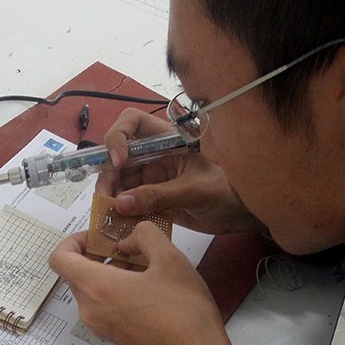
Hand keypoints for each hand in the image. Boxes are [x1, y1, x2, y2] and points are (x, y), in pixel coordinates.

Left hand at [49, 221, 241, 344]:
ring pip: (94, 288)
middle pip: (78, 272)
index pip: (59, 258)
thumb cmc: (182, 312)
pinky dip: (119, 289)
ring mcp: (101, 325)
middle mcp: (90, 308)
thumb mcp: (169, 259)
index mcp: (96, 287)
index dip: (74, 240)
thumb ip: (145, 235)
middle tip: (130, 244)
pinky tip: (151, 285)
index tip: (99, 235)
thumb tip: (130, 239)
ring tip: (148, 264)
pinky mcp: (115, 335)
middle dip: (100, 254)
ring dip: (113, 271)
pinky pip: (105, 304)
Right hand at [96, 108, 266, 235]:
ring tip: (109, 214)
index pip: (133, 122)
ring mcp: (151, 178)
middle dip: (107, 175)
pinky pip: (127, 202)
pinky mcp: (150, 199)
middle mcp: (154, 155)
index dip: (119, 136)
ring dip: (110, 196)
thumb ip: (159, 195)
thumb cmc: (226, 192)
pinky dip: (119, 212)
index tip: (119, 162)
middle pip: (117, 156)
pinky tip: (118, 222)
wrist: (239, 215)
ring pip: (119, 182)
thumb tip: (121, 202)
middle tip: (105, 199)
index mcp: (167, 140)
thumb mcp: (194, 191)